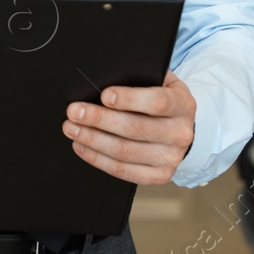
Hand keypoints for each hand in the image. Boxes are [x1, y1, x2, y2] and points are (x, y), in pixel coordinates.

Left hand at [62, 71, 195, 183]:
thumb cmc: (161, 98)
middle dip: (99, 119)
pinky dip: (97, 158)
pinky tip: (82, 146)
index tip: (104, 95)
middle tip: (74, 111)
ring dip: (92, 139)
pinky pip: (123, 170)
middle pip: (135, 129)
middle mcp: (180, 134)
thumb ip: (138, 78)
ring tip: (72, 128)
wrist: (181, 127)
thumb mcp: (159, 81)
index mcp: (182, 105)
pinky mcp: (159, 175)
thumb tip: (102, 79)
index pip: (157, 102)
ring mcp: (170, 158)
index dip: (129, 99)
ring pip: (124, 151)